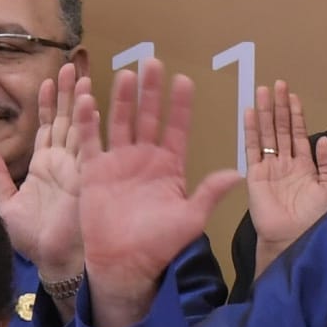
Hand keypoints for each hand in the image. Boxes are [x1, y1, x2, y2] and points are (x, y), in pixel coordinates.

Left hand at [0, 72, 89, 281]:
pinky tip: (89, 104)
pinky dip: (88, 125)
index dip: (46, 104)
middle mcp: (63, 163)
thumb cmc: (33, 239)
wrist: (52, 260)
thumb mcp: (6, 205)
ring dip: (80, 102)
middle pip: (66, 120)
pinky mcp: (86, 178)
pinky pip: (88, 146)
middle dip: (66, 93)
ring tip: (79, 76)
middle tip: (68, 65)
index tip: (45, 80)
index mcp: (44, 167)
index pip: (47, 127)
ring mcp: (76, 168)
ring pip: (79, 127)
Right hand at [76, 61, 240, 326]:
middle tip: (153, 62)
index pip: (176, 128)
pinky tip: (88, 99)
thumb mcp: (191, 218)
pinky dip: (88, 121)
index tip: (184, 80)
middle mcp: (144, 158)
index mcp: (169, 166)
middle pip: (148, 117)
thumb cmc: (161, 245)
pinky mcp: (94, 171)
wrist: (125, 265)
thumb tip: (239, 172)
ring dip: (123, 98)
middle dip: (151, 91)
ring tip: (127, 73)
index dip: (180, 105)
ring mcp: (118, 162)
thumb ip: (210, 192)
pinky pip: (90, 141)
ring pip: (120, 122)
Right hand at [244, 82, 326, 269]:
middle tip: (277, 83)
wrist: (296, 240)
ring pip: (267, 134)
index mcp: (305, 167)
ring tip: (263, 90)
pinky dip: (251, 130)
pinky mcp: (255, 176)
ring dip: (266, 112)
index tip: (292, 95)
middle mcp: (286, 164)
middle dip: (279, 106)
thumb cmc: (317, 220)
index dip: (296, 115)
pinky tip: (251, 112)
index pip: (299, 134)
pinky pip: (252, 149)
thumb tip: (325, 139)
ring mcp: (269, 168)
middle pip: (281, 129)